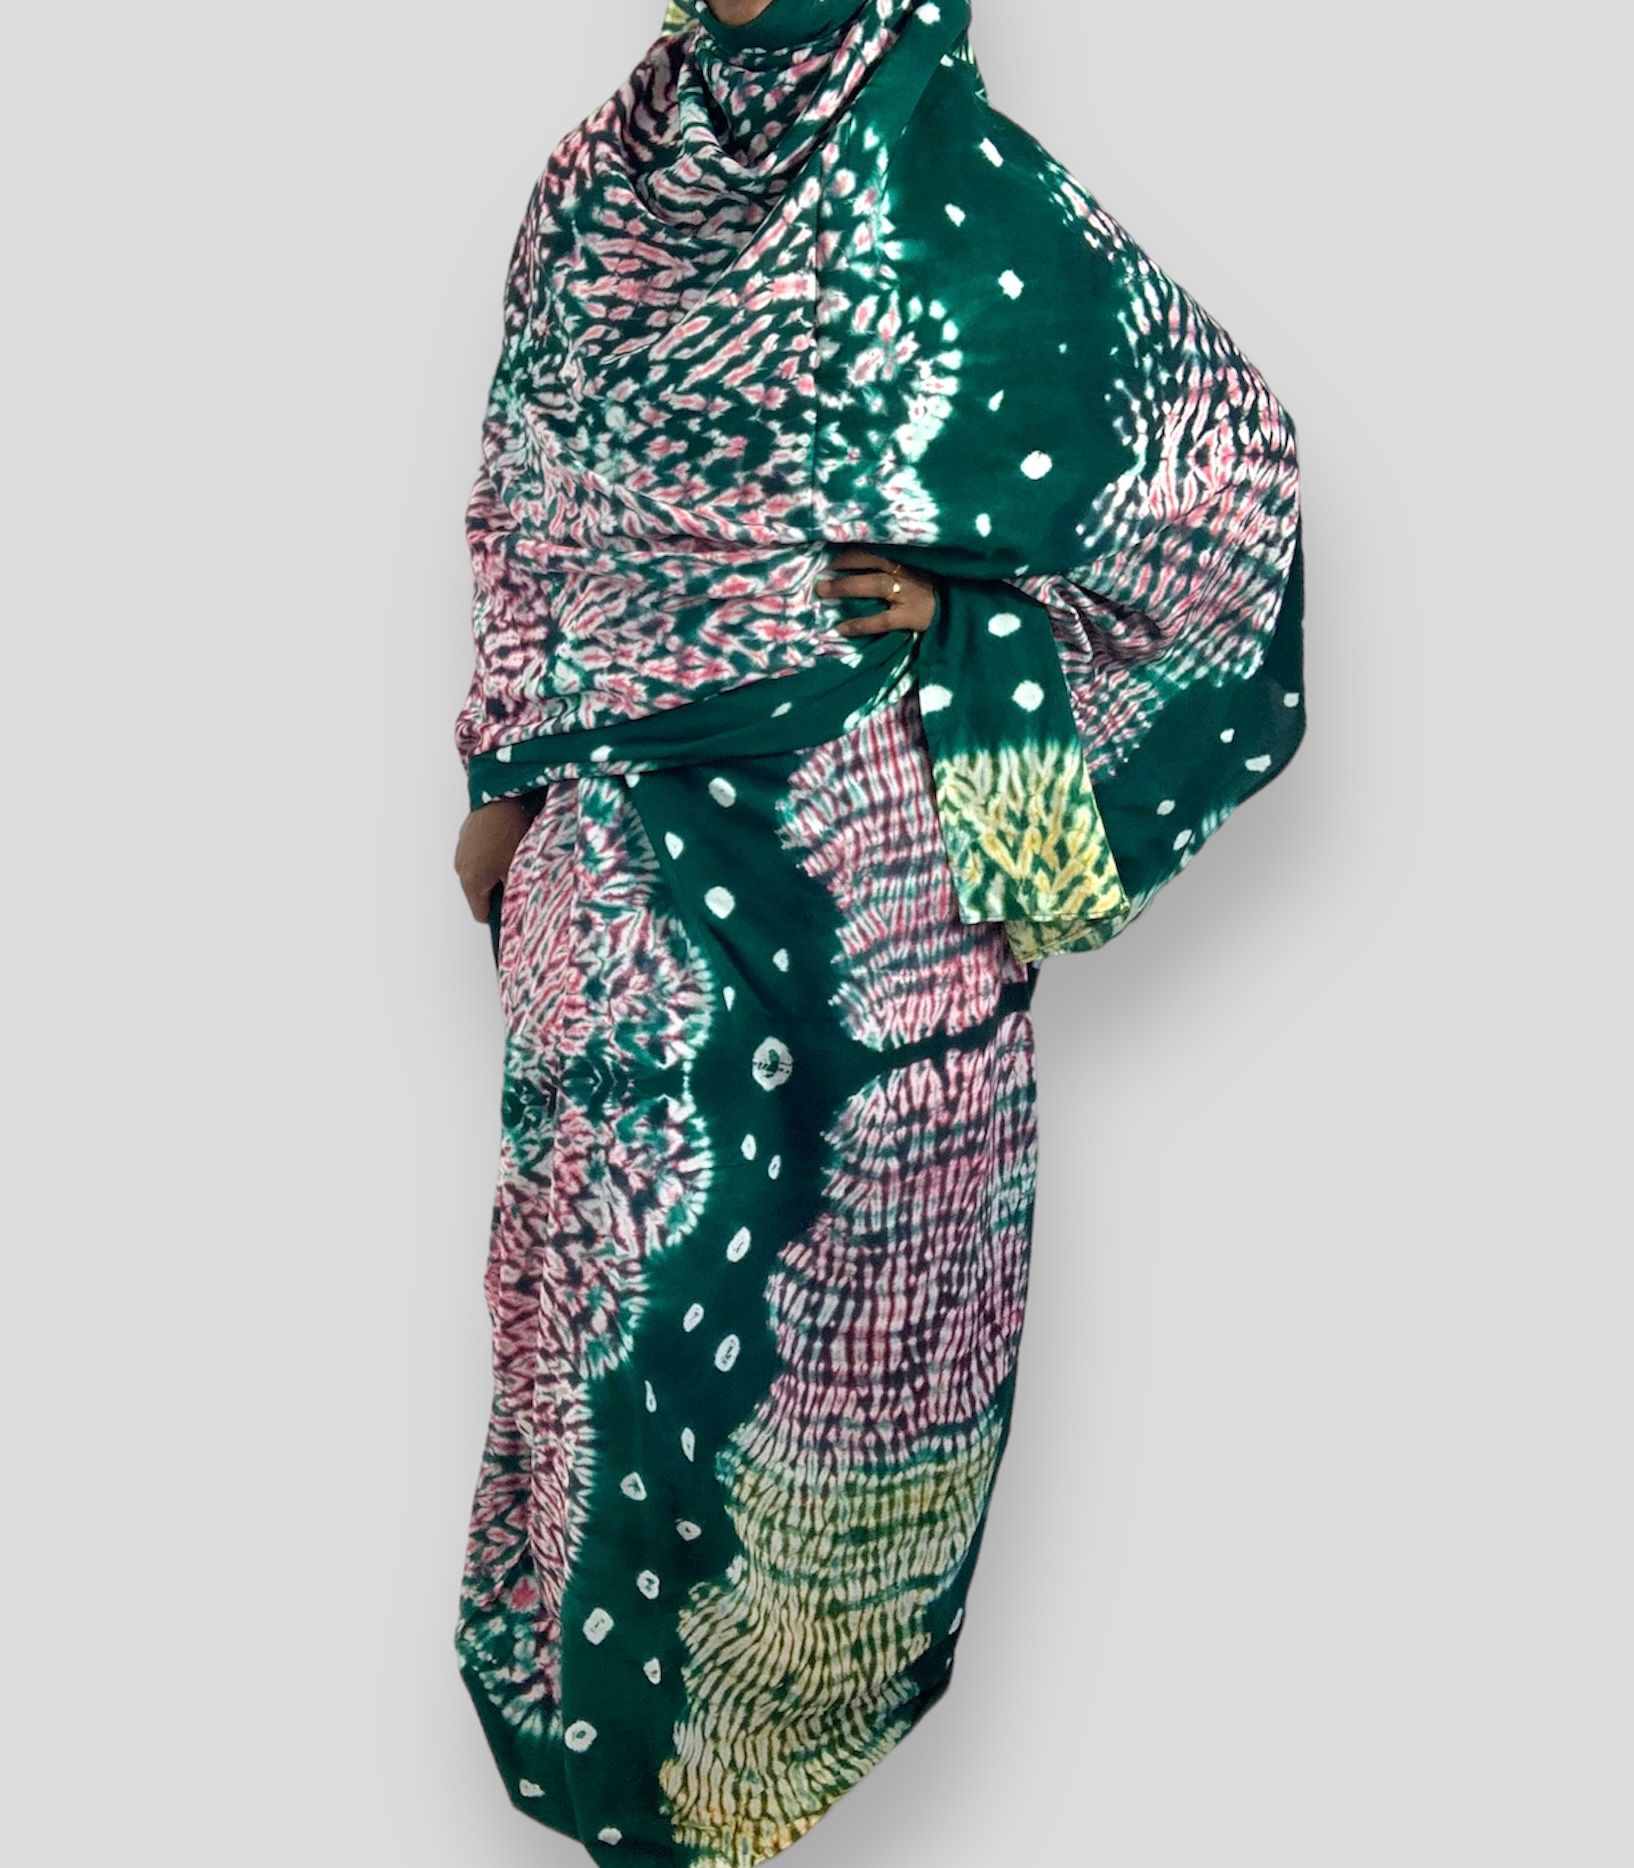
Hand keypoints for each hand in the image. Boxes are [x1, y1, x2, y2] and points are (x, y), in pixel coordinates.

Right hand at [454, 796, 536, 922]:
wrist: (500, 799)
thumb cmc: (509, 834)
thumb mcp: (515, 869)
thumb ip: (513, 893)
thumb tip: (515, 908)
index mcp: (471, 882)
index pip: (480, 914)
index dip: (497, 916)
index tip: (511, 911)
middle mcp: (460, 869)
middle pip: (477, 894)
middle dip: (496, 892)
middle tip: (515, 882)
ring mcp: (460, 851)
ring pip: (476, 873)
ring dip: (491, 873)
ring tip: (510, 860)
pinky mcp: (465, 836)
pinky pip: (475, 856)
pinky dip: (487, 856)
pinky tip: (503, 845)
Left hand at [817, 548, 937, 635]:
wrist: (964, 610)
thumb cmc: (939, 590)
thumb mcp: (923, 568)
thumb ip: (901, 563)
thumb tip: (863, 557)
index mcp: (908, 558)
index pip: (876, 546)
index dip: (852, 547)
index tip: (830, 549)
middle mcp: (906, 571)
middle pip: (870, 561)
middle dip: (843, 563)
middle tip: (819, 570)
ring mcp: (908, 593)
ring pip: (873, 585)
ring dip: (846, 586)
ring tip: (823, 590)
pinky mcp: (911, 616)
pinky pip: (881, 620)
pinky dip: (860, 624)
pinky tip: (842, 628)